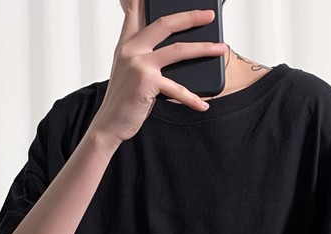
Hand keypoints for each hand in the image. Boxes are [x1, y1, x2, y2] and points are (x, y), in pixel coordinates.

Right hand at [90, 1, 227, 143]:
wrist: (109, 124)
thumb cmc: (123, 100)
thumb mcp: (127, 70)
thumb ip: (142, 53)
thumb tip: (170, 48)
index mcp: (126, 44)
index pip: (134, 11)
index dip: (143, 0)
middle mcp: (131, 49)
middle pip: (165, 23)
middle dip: (190, 17)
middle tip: (209, 15)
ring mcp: (139, 64)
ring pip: (178, 49)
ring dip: (204, 48)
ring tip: (221, 49)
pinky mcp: (147, 82)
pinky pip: (176, 88)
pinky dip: (192, 98)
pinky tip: (202, 104)